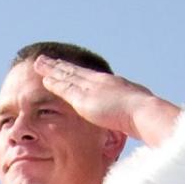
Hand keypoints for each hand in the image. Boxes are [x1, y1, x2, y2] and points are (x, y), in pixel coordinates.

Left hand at [33, 56, 180, 145]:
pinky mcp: (84, 98)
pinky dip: (53, 82)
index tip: (68, 67)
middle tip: (47, 59)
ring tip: (39, 62)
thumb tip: (134, 124)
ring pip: (66, 75)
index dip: (78, 72)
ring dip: (52, 69)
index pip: (91, 78)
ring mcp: (92, 88)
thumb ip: (130, 116)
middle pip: (75, 71)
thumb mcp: (137, 113)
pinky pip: (64, 88)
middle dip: (60, 65)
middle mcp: (101, 82)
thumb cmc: (145, 118)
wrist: (143, 112)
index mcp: (114, 85)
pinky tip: (43, 78)